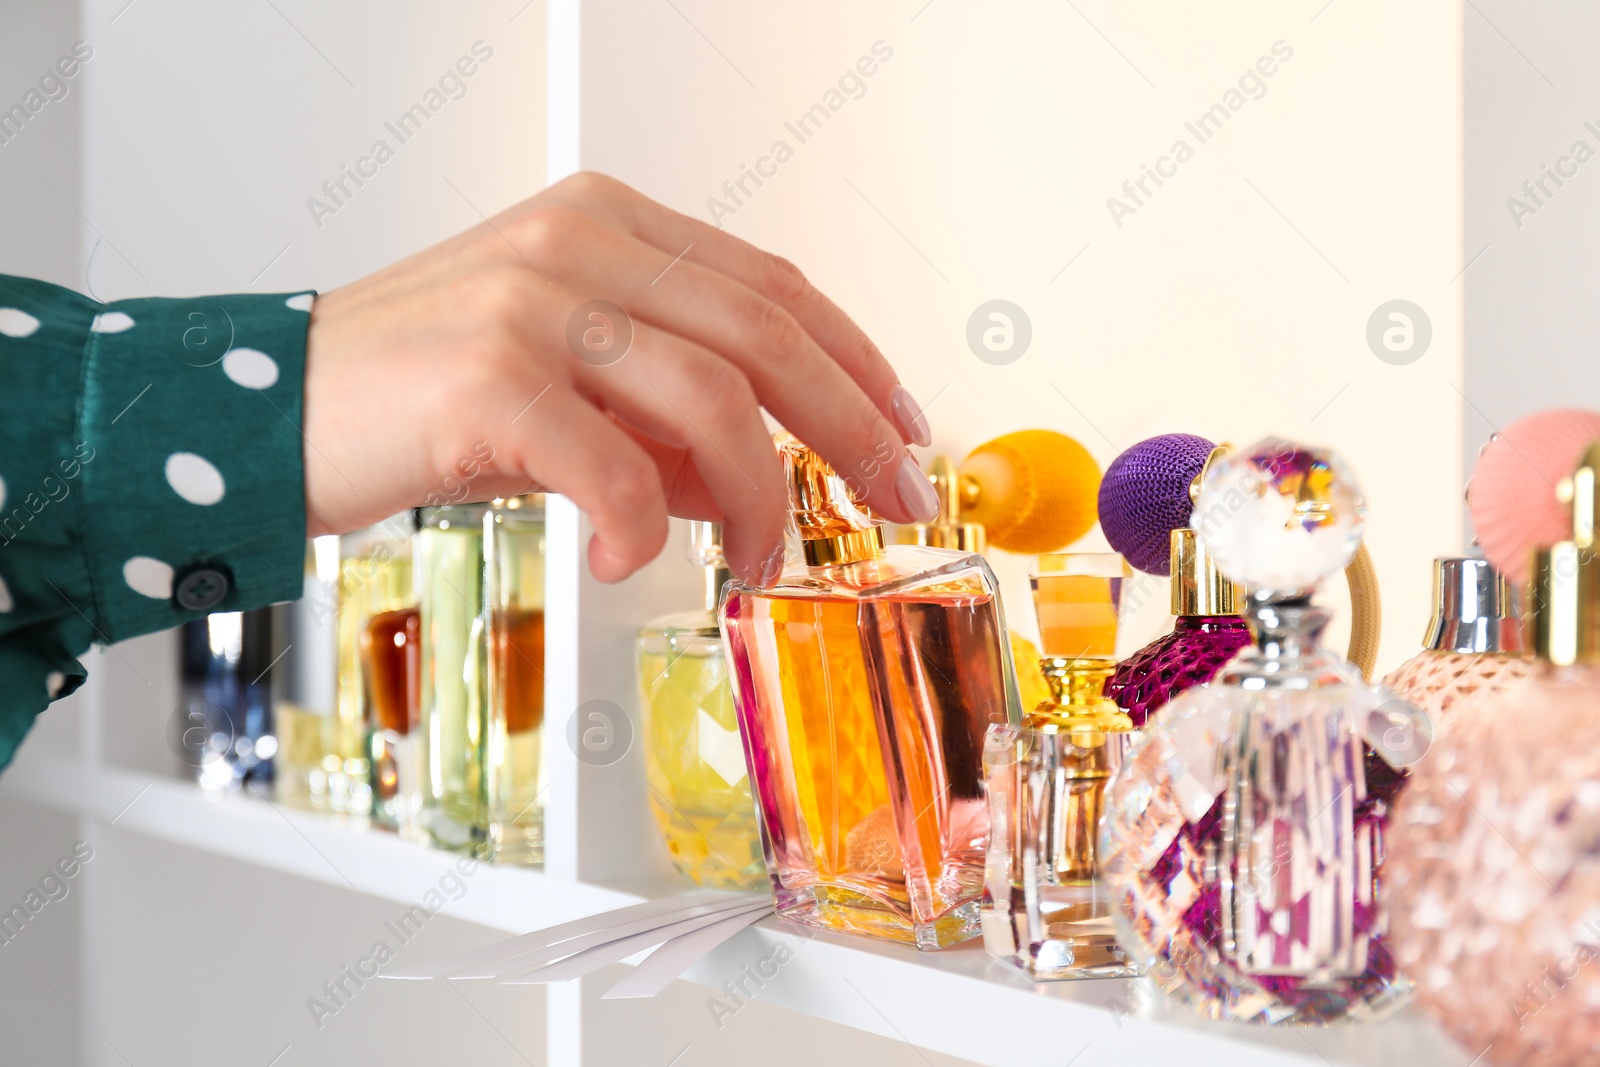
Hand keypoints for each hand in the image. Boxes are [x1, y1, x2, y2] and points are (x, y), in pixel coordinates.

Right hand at [302, 171, 936, 583]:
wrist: (266, 412)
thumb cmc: (412, 396)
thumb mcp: (561, 390)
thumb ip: (662, 421)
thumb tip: (751, 483)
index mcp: (606, 224)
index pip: (772, 284)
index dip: (856, 360)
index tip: (902, 426)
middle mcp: (578, 244)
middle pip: (766, 333)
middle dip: (848, 427)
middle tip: (889, 495)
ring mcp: (534, 300)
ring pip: (712, 399)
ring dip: (757, 497)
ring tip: (752, 558)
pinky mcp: (489, 373)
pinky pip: (614, 464)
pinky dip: (644, 524)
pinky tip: (633, 558)